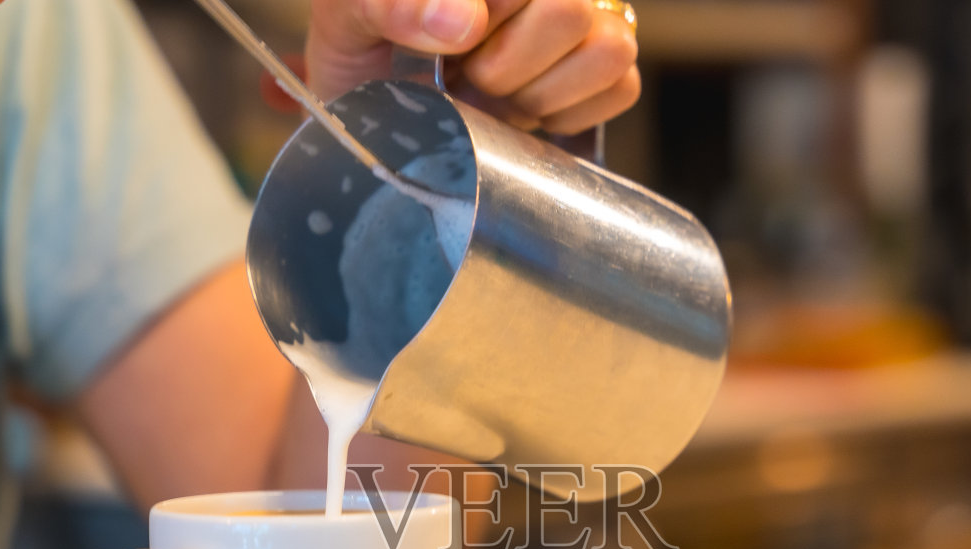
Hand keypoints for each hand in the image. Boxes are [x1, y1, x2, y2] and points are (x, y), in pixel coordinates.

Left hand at [306, 0, 638, 134]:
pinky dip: (568, 113)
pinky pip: (621, 87)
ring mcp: (582, 23)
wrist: (374, 115)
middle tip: (466, 78)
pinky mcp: (601, 74)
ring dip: (539, 91)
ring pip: (608, 49)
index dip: (481, 23)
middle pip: (569, 12)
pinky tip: (524, 113)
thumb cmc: (363, 54)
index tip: (445, 49)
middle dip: (506, 66)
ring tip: (494, 96)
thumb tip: (463, 19)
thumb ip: (390, 2)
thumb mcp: (349, 19)